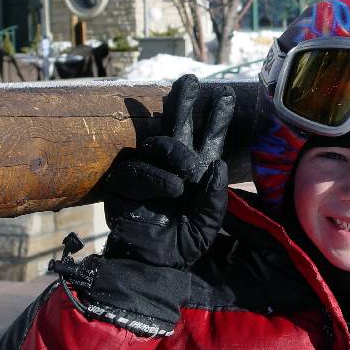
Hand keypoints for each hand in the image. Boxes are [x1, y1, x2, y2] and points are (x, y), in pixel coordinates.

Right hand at [101, 74, 234, 269]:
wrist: (156, 267)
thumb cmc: (184, 243)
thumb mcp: (209, 223)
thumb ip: (215, 197)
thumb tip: (216, 164)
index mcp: (196, 172)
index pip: (207, 138)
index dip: (216, 118)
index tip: (227, 95)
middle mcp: (171, 167)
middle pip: (177, 126)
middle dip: (184, 102)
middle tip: (191, 82)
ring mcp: (145, 173)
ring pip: (158, 146)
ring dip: (176, 153)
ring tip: (187, 174)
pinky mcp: (123, 187)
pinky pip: (137, 171)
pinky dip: (156, 178)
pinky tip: (172, 188)